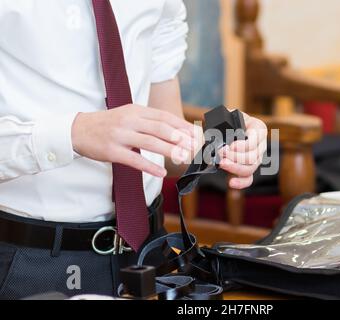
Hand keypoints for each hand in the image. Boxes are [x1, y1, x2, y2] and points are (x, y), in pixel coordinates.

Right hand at [71, 104, 194, 176]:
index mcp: (136, 110)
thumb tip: (176, 131)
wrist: (78, 130)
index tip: (197, 135)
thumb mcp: (129, 116)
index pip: (164, 117)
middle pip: (160, 129)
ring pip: (150, 143)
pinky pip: (134, 159)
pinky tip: (161, 172)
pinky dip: (149, 166)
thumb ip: (150, 121)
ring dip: (169, 151)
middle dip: (180, 138)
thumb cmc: (109, 124)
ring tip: (184, 158)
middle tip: (195, 147)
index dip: (182, 126)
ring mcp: (120, 135)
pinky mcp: (112, 151)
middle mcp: (129, 120)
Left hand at [218, 112, 267, 188]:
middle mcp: (260, 145)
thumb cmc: (228, 120)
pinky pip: (249, 179)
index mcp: (259, 129)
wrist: (226, 130)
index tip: (230, 146)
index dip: (244, 146)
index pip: (256, 140)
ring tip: (221, 163)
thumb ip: (224, 117)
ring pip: (251, 168)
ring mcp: (256, 159)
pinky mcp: (248, 169)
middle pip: (253, 156)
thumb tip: (215, 124)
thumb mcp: (228, 114)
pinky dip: (241, 183)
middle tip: (220, 153)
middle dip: (235, 157)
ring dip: (235, 167)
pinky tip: (230, 183)